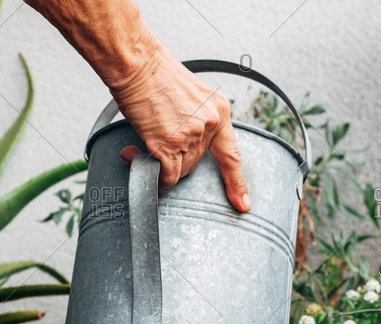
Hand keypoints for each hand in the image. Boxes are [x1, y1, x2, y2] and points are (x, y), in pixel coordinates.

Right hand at [23, 0, 249, 210]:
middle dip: (177, 160)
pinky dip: (155, 177)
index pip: (231, 154)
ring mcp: (191, 134)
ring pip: (180, 170)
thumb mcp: (189, 95)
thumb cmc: (155, 76)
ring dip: (163, 166)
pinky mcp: (170, 143)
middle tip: (158, 144)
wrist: (137, 64)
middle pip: (197, 163)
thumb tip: (181, 144)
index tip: (243, 203)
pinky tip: (139, 160)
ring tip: (145, 147)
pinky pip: (166, 175)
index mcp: (219, 110)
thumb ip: (194, 120)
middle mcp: (209, 123)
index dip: (237, 182)